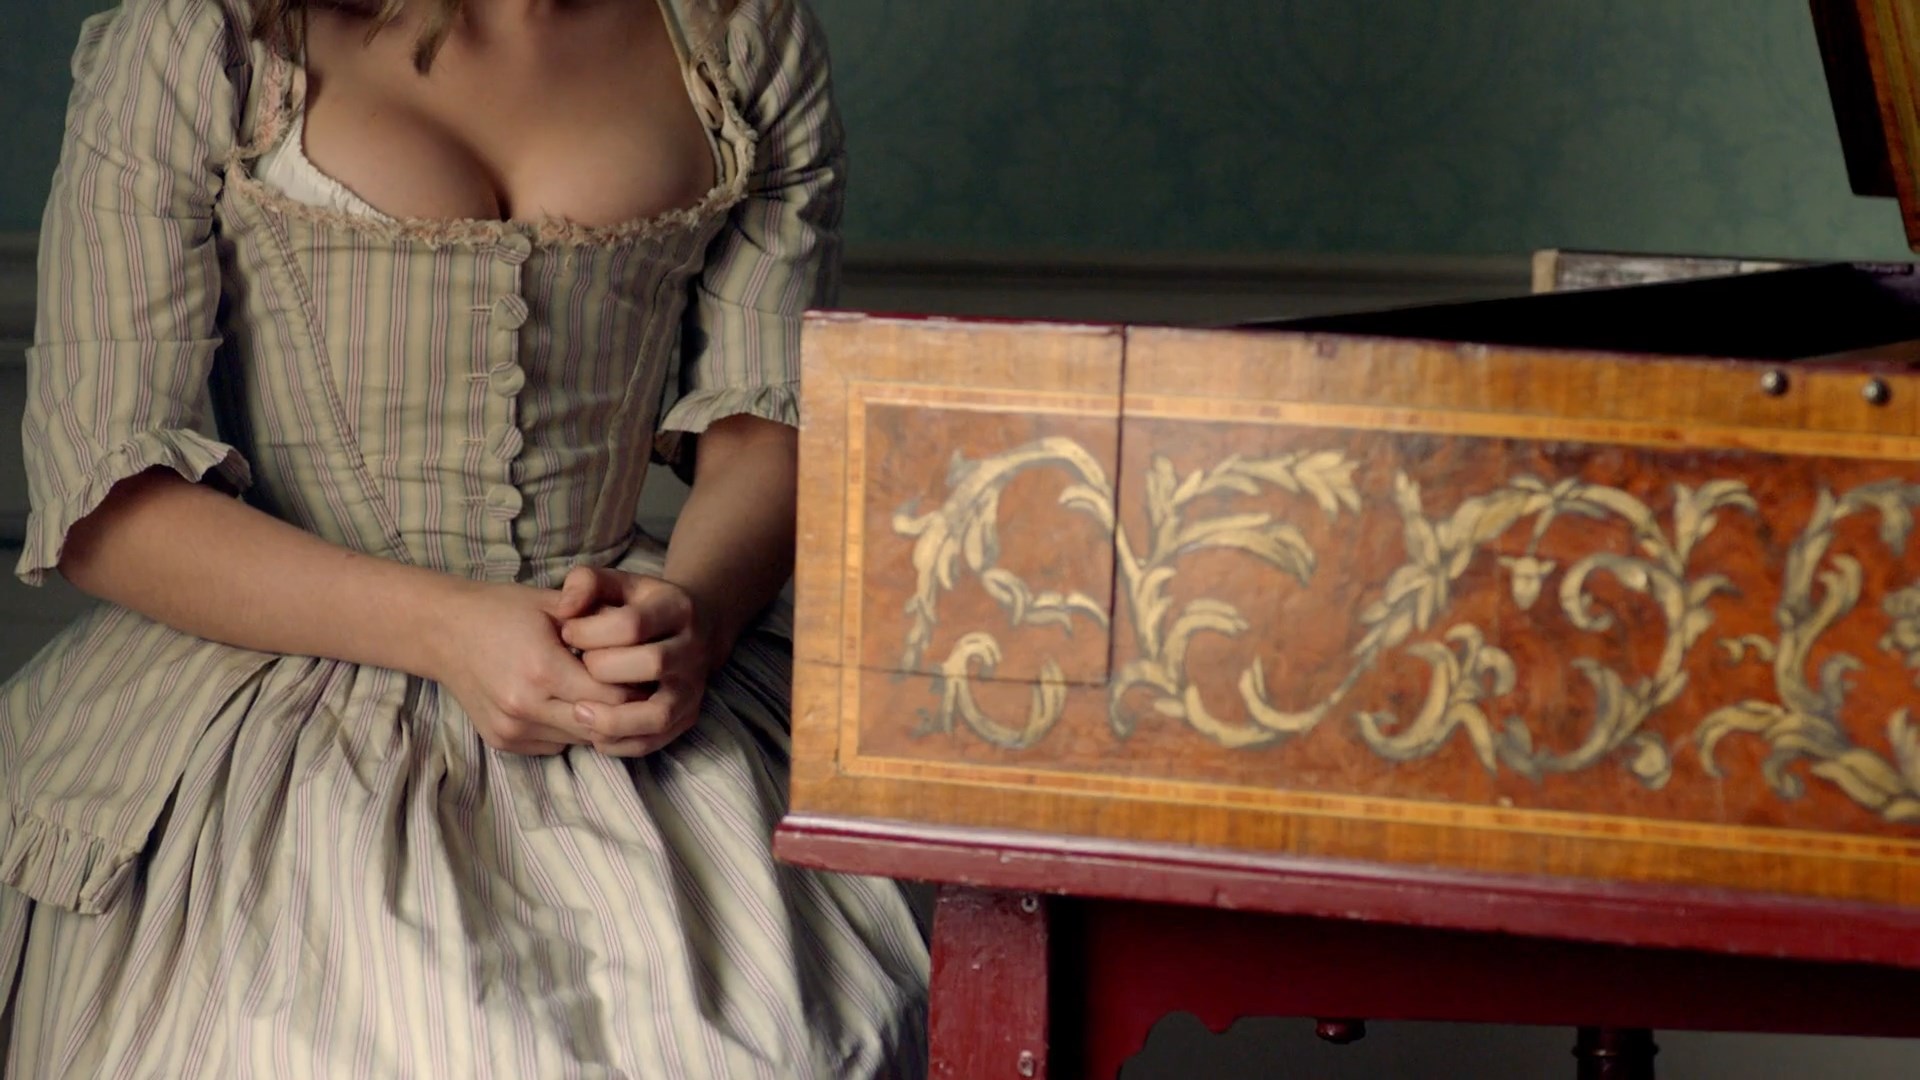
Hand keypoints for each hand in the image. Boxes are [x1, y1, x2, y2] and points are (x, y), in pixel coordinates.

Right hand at [428, 581, 633, 754]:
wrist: (443, 632)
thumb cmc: (502, 610)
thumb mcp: (553, 604)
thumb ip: (599, 621)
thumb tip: (644, 641)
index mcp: (543, 670)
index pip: (613, 697)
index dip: (634, 686)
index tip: (642, 672)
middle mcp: (526, 707)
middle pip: (600, 725)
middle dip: (620, 710)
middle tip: (631, 688)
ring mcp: (512, 729)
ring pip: (579, 740)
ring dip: (595, 721)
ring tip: (596, 692)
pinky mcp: (503, 742)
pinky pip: (554, 745)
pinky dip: (568, 728)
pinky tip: (564, 702)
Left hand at [554, 566, 714, 757]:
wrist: (695, 628)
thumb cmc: (642, 605)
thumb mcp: (619, 583)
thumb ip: (587, 582)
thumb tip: (565, 608)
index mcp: (677, 609)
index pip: (634, 624)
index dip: (592, 631)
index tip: (567, 632)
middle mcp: (692, 650)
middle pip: (653, 664)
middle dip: (604, 669)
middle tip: (578, 666)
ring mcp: (693, 688)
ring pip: (659, 714)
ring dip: (615, 719)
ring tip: (578, 713)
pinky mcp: (687, 716)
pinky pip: (656, 740)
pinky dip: (622, 743)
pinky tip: (593, 733)